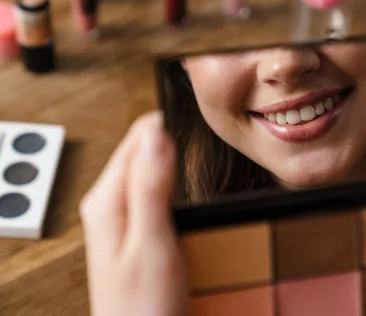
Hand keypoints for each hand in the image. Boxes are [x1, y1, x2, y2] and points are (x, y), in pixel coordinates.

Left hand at [80, 111, 189, 315]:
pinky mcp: (133, 227)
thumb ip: (152, 187)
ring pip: (149, 168)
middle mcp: (108, 201)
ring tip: (200, 153)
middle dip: (173, 139)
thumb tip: (156, 133)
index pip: (139, 137)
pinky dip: (174, 180)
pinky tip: (189, 186)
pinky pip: (153, 188)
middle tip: (206, 138)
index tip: (199, 120)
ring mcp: (119, 215)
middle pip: (142, 149)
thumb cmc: (144, 305)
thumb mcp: (153, 243)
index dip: (170, 124)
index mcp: (108, 199)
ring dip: (174, 158)